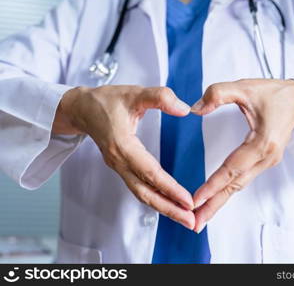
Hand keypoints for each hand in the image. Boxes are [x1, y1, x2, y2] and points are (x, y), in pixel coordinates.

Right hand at [54, 85, 194, 228]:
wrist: (81, 109)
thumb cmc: (106, 101)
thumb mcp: (134, 92)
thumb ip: (159, 97)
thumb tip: (184, 110)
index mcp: (122, 145)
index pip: (149, 173)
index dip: (169, 188)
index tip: (188, 201)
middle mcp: (119, 161)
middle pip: (145, 192)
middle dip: (169, 209)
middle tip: (191, 222)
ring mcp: (118, 167)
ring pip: (142, 193)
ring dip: (164, 207)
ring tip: (184, 217)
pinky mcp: (121, 167)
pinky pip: (139, 187)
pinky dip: (156, 198)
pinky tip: (169, 203)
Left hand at [191, 79, 293, 232]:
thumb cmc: (274, 94)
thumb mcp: (245, 87)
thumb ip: (218, 93)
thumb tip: (195, 109)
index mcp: (262, 142)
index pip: (231, 169)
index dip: (212, 185)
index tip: (195, 200)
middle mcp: (266, 158)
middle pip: (235, 186)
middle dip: (213, 205)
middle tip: (194, 223)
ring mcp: (267, 162)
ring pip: (238, 186)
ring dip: (219, 202)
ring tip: (201, 217)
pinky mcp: (265, 162)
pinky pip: (243, 180)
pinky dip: (228, 191)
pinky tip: (216, 199)